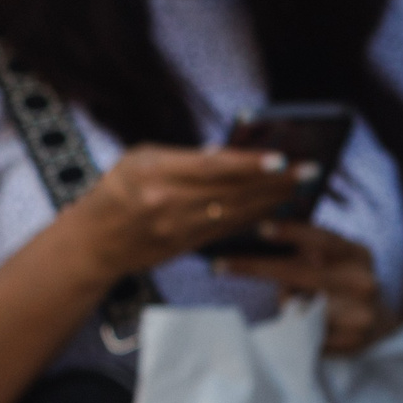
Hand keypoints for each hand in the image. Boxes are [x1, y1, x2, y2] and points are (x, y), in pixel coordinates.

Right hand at [58, 145, 313, 284]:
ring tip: (300, 188)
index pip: (211, 167)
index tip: (280, 159)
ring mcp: (176, 229)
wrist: (92, 243)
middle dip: (275, 182)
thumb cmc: (115, 191)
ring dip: (271, 201)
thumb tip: (225, 155)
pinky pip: (226, 232)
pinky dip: (253, 219)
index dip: (249, 164)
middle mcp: (166, 203)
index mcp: (154, 173)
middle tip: (310, 171)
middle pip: (232, 191)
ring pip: (235, 213)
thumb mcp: (138, 159)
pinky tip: (274, 209)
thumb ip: (182, 158)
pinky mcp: (184, 247)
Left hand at [219, 221, 387, 353]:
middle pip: (301, 274)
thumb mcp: (333, 262)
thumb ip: (307, 255)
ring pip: (298, 308)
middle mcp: (362, 281)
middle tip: (220, 265)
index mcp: (357, 254)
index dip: (292, 232)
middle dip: (257, 267)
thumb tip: (259, 243)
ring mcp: (359, 314)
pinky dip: (293, 329)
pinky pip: (304, 334)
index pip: (322, 239)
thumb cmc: (342, 285)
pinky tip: (299, 326)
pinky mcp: (350, 343)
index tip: (260, 228)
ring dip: (283, 305)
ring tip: (291, 305)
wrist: (379, 325)